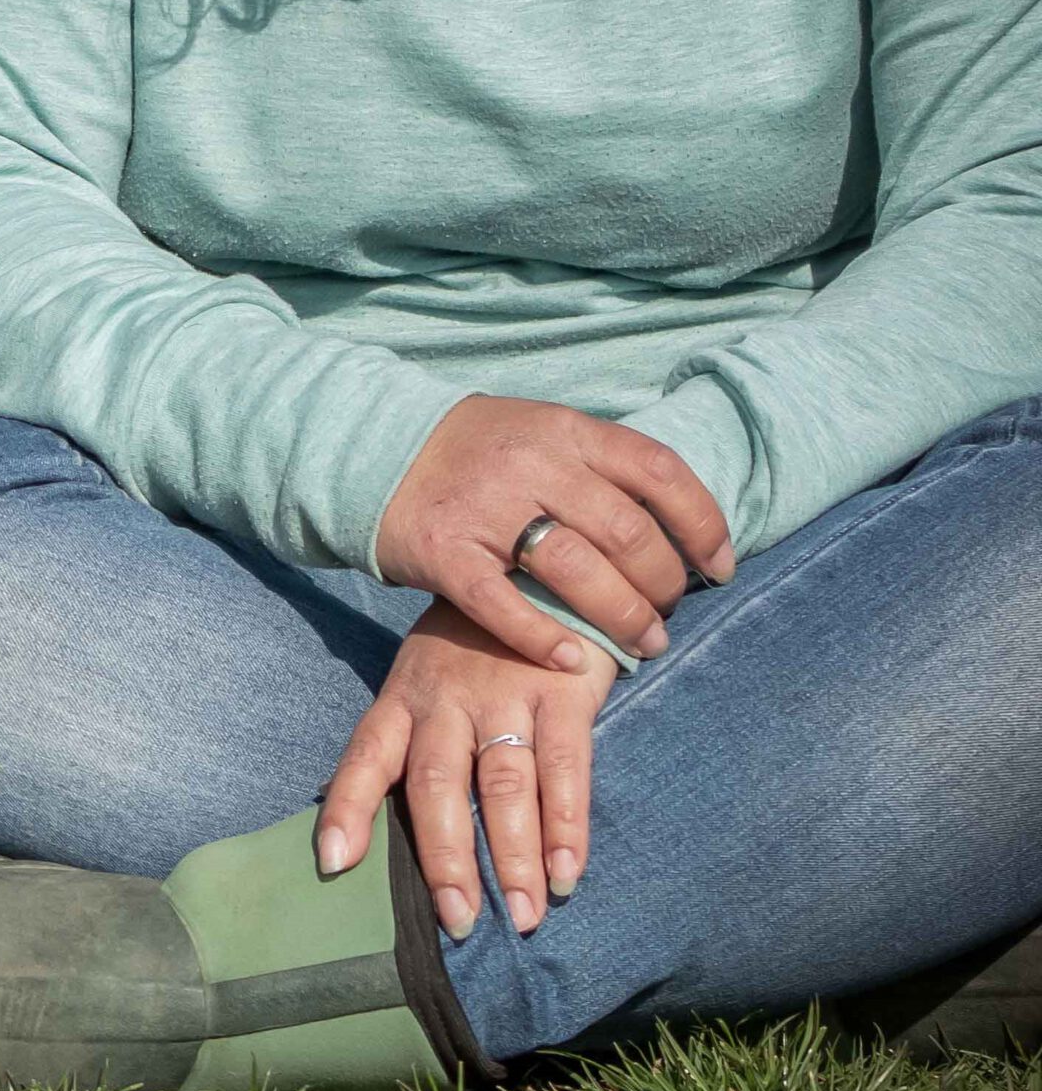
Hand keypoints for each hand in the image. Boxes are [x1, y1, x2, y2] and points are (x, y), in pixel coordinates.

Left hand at [316, 600, 616, 936]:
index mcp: (405, 697)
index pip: (366, 756)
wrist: (537, 569)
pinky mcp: (562, 690)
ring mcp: (505, 692)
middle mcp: (447, 698)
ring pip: (503, 784)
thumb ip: (410, 744)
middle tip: (458, 922)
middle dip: (446, 858)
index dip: (347, 808)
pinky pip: (565, 767)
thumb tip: (375, 829)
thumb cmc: (473, 645)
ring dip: (515, 857)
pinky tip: (569, 873)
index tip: (333, 864)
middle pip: (437, 784)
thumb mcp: (425, 679)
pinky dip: (567, 825)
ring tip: (524, 917)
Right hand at [375, 396, 732, 669]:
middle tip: (667, 614)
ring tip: (642, 644)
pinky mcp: (444, 552)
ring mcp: (485, 508)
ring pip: (579, 573)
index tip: (718, 566)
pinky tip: (572, 661)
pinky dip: (546, 640)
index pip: (658, 471)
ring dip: (623, 619)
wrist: (372, 448)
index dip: (702, 524)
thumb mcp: (539, 432)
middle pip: (627, 533)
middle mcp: (529, 463)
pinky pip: (506, 607)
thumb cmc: (474, 450)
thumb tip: (680, 526)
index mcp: (562, 429)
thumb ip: (598, 468)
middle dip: (664, 586)